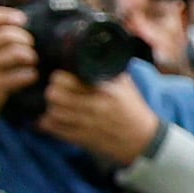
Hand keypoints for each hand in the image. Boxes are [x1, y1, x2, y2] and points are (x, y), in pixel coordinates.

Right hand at [0, 6, 35, 138]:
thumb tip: (14, 23)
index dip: (3, 14)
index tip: (21, 19)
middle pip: (5, 34)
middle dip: (24, 37)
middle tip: (30, 44)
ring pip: (16, 52)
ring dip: (30, 55)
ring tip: (31, 60)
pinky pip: (22, 75)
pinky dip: (31, 74)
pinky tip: (29, 76)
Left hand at [40, 66, 161, 167]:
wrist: (143, 139)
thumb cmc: (133, 109)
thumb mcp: (126, 85)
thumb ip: (108, 69)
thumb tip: (91, 53)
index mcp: (104, 90)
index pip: (66, 80)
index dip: (59, 76)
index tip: (62, 77)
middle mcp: (94, 107)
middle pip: (54, 95)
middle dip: (52, 90)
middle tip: (57, 90)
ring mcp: (87, 124)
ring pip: (52, 112)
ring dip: (52, 107)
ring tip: (58, 104)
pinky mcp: (82, 138)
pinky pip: (54, 129)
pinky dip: (50, 122)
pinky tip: (56, 118)